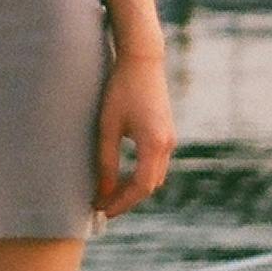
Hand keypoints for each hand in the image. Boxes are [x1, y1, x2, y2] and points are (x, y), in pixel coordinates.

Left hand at [94, 46, 173, 218]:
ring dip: (133, 189)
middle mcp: (167, 145)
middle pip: (149, 186)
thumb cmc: (121, 90)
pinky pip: (156, 164)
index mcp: (153, 144)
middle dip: (126, 199)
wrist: (142, 60)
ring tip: (108, 194)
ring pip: (154, 177)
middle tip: (101, 205)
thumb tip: (103, 190)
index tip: (101, 210)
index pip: (140, 188)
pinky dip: (140, 175)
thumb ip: (106, 161)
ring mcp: (170, 139)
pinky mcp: (167, 133)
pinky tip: (121, 176)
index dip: (120, 202)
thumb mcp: (108, 126)